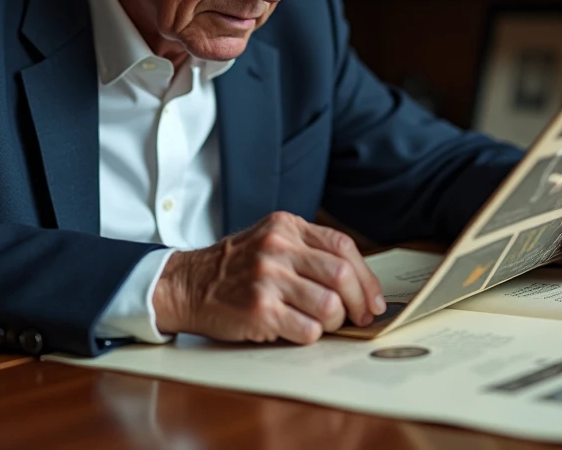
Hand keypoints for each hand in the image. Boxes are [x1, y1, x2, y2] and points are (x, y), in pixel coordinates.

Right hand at [152, 211, 386, 343]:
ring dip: (333, 322)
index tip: (373, 299)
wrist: (188, 284)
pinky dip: (311, 335)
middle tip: (360, 318)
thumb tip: (358, 281)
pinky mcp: (259, 310)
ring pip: (329, 306)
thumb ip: (309, 250)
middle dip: (359, 303)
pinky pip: (307, 330)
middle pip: (342, 276)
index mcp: (286, 226)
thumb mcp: (270, 239)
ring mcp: (267, 278)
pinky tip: (297, 329)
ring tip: (322, 323)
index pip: (343, 246)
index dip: (366, 277)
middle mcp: (278, 248)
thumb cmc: (235, 268)